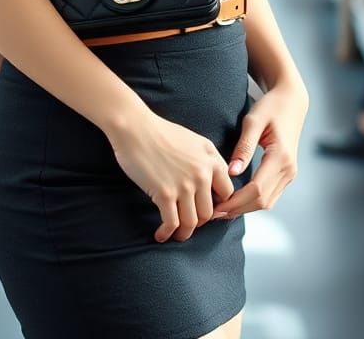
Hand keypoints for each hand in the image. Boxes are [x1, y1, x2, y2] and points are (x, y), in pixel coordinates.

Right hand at [107, 110, 234, 243]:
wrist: (136, 128)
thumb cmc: (160, 132)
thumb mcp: (194, 140)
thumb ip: (207, 159)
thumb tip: (211, 180)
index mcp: (211, 159)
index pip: (227, 192)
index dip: (218, 205)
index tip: (208, 211)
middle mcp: (202, 173)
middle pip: (209, 212)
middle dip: (200, 222)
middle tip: (189, 223)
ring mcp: (184, 185)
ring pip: (192, 221)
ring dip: (185, 233)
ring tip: (177, 235)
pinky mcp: (165, 194)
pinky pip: (172, 223)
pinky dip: (167, 233)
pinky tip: (161, 234)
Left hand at [209, 82, 307, 221]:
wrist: (292, 101)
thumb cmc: (270, 107)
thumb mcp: (253, 121)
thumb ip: (243, 147)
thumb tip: (232, 172)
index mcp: (281, 157)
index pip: (256, 189)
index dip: (235, 202)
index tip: (215, 206)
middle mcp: (289, 169)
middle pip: (262, 201)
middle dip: (237, 209)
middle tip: (213, 212)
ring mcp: (290, 173)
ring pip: (267, 202)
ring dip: (245, 208)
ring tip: (221, 208)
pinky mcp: (287, 174)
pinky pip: (270, 195)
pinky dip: (253, 201)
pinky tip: (236, 200)